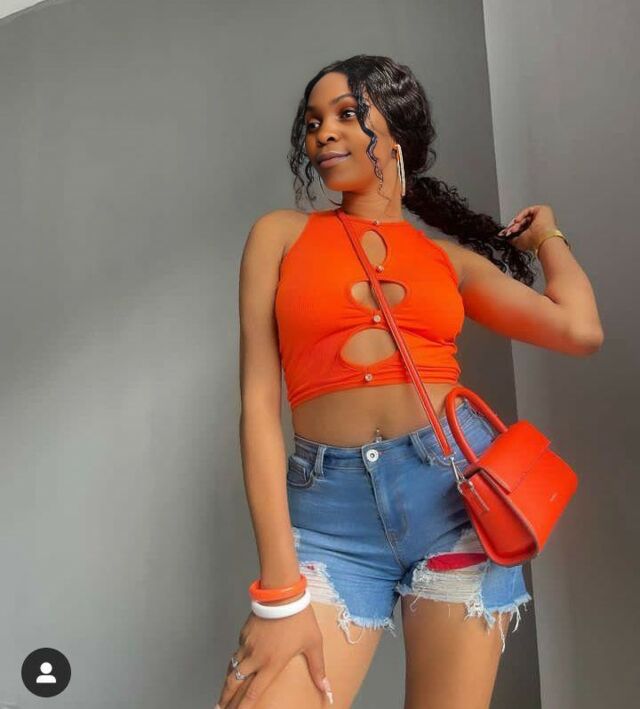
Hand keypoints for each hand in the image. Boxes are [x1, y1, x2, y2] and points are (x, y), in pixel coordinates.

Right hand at [215, 605, 332, 707]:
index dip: (243, 707)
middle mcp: (256, 657)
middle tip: (219, 708)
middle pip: (234, 683)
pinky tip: (236, 664)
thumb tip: (327, 690)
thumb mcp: (313, 644)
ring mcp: (247, 644)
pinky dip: (235, 660)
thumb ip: (318, 669)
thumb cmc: (300, 619)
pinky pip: (238, 650)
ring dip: (226, 682)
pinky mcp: (244, 632)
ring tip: (222, 694)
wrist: (283, 593)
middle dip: (225, 699)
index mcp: (272, 664)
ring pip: (232, 667)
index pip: (253, 693)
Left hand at [498, 204, 558, 252]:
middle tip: (508, 231)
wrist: (542, 238)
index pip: (523, 228)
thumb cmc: (535, 242)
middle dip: (513, 227)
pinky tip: (517, 221)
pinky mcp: (542, 210)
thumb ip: (512, 239)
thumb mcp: (520, 241)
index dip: (513, 229)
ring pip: (525, 217)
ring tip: (513, 229)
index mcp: (536, 233)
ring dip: (516, 223)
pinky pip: (527, 211)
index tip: (505, 233)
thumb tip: (507, 238)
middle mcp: (540, 224)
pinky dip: (520, 215)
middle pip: (523, 222)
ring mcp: (541, 217)